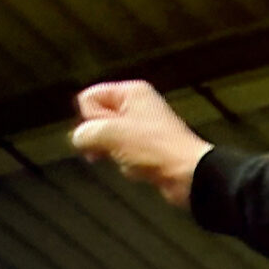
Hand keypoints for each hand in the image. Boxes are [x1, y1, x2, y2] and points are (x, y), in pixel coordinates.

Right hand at [71, 80, 212, 208]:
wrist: (187, 175)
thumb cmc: (158, 149)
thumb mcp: (109, 134)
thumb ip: (84, 132)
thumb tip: (80, 139)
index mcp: (132, 92)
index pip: (88, 97)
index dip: (91, 118)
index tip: (107, 130)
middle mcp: (138, 106)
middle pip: (96, 121)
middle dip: (101, 139)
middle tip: (116, 146)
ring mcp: (143, 129)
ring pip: (107, 141)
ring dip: (114, 154)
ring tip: (133, 159)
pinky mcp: (148, 150)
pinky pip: (122, 157)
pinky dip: (127, 165)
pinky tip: (140, 169)